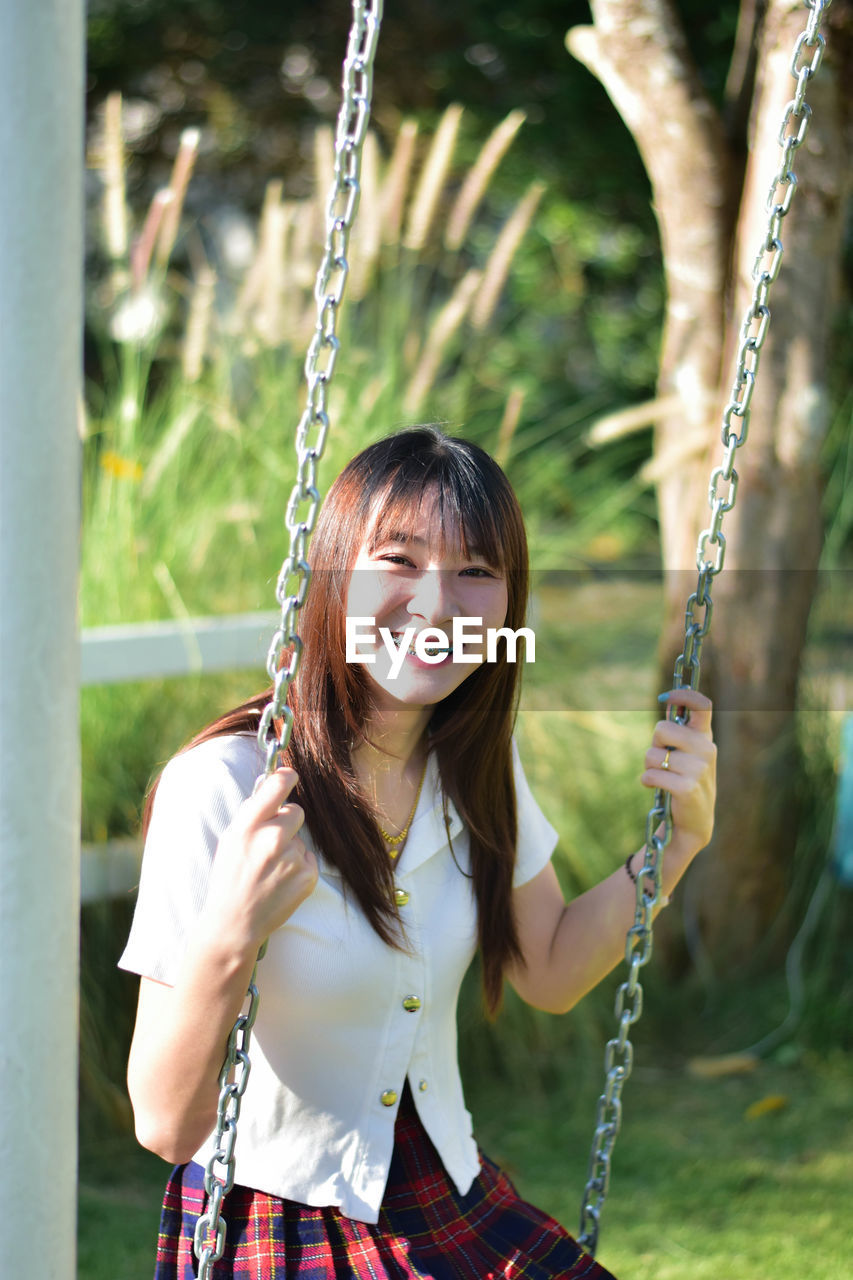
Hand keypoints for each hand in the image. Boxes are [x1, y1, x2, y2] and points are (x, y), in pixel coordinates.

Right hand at [201, 767, 317, 953]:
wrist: (235, 922)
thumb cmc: (229, 878)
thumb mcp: (229, 839)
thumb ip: (251, 813)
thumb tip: (270, 787)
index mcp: (248, 826)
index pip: (277, 786)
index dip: (286, 777)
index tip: (290, 776)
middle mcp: (272, 838)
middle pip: (296, 811)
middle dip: (287, 821)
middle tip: (272, 840)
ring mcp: (292, 858)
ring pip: (300, 838)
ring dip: (290, 848)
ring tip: (271, 869)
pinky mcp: (308, 875)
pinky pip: (308, 858)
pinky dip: (298, 867)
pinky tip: (280, 881)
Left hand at [641, 689, 715, 857]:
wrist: (694, 821)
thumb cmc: (685, 780)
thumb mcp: (687, 753)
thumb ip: (679, 730)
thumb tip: (669, 700)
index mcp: (706, 737)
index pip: (702, 705)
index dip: (683, 695)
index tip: (665, 698)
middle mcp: (706, 749)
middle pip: (662, 729)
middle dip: (654, 743)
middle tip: (661, 757)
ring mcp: (699, 769)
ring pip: (652, 754)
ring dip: (649, 766)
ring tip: (660, 776)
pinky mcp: (686, 787)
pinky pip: (650, 774)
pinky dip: (646, 780)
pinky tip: (654, 786)